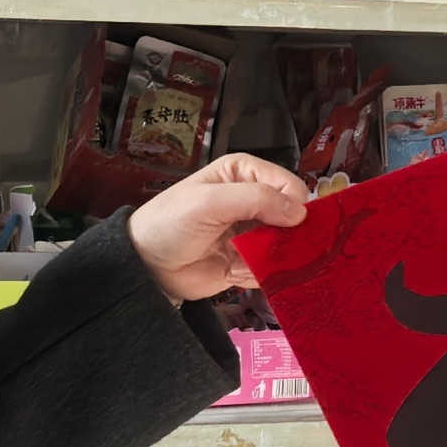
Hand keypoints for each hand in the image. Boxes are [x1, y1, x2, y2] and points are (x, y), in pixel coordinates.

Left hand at [128, 153, 309, 301]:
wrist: (146, 265)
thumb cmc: (170, 223)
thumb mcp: (210, 202)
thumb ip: (256, 200)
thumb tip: (300, 212)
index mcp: (244, 173)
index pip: (288, 184)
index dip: (293, 204)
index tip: (286, 225)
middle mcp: (252, 200)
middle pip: (293, 216)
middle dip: (285, 235)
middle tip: (267, 248)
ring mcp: (251, 232)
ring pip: (286, 245)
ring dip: (271, 257)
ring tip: (243, 261)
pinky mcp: (249, 260)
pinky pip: (271, 268)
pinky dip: (257, 273)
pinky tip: (233, 272)